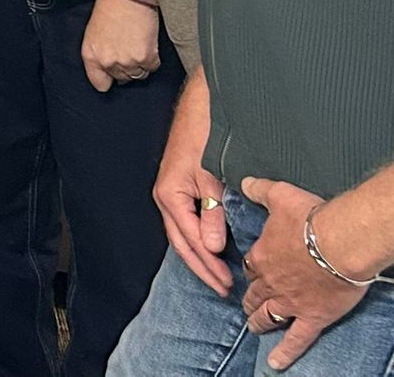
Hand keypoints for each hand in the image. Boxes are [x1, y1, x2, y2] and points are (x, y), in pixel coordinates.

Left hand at [80, 0, 161, 92]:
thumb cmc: (110, 8)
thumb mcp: (93, 33)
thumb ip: (99, 54)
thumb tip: (112, 72)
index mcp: (90, 55)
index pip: (99, 83)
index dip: (108, 80)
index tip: (114, 77)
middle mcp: (107, 61)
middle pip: (122, 79)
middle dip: (126, 68)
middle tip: (129, 49)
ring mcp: (127, 61)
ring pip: (138, 74)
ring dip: (140, 63)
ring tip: (138, 44)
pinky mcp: (146, 57)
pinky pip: (152, 67)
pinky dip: (153, 58)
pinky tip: (147, 42)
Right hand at [154, 85, 230, 295]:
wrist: (201, 105)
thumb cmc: (205, 136)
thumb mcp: (212, 178)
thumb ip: (213, 214)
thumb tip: (211, 247)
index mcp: (169, 196)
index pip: (189, 241)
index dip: (208, 265)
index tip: (227, 283)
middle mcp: (166, 196)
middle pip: (181, 242)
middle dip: (202, 266)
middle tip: (223, 288)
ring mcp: (171, 191)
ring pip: (183, 232)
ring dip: (200, 254)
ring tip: (218, 273)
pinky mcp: (181, 185)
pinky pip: (188, 220)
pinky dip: (199, 237)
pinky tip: (212, 245)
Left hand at [239, 177, 370, 368]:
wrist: (343, 240)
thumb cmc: (313, 217)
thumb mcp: (280, 195)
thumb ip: (259, 189)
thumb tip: (245, 181)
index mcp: (263, 255)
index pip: (251, 266)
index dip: (252, 269)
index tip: (253, 271)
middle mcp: (272, 282)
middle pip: (255, 293)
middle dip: (250, 299)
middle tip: (247, 304)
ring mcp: (291, 301)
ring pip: (269, 315)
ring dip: (260, 321)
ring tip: (255, 326)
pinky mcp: (314, 316)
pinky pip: (297, 339)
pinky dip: (285, 352)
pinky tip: (275, 363)